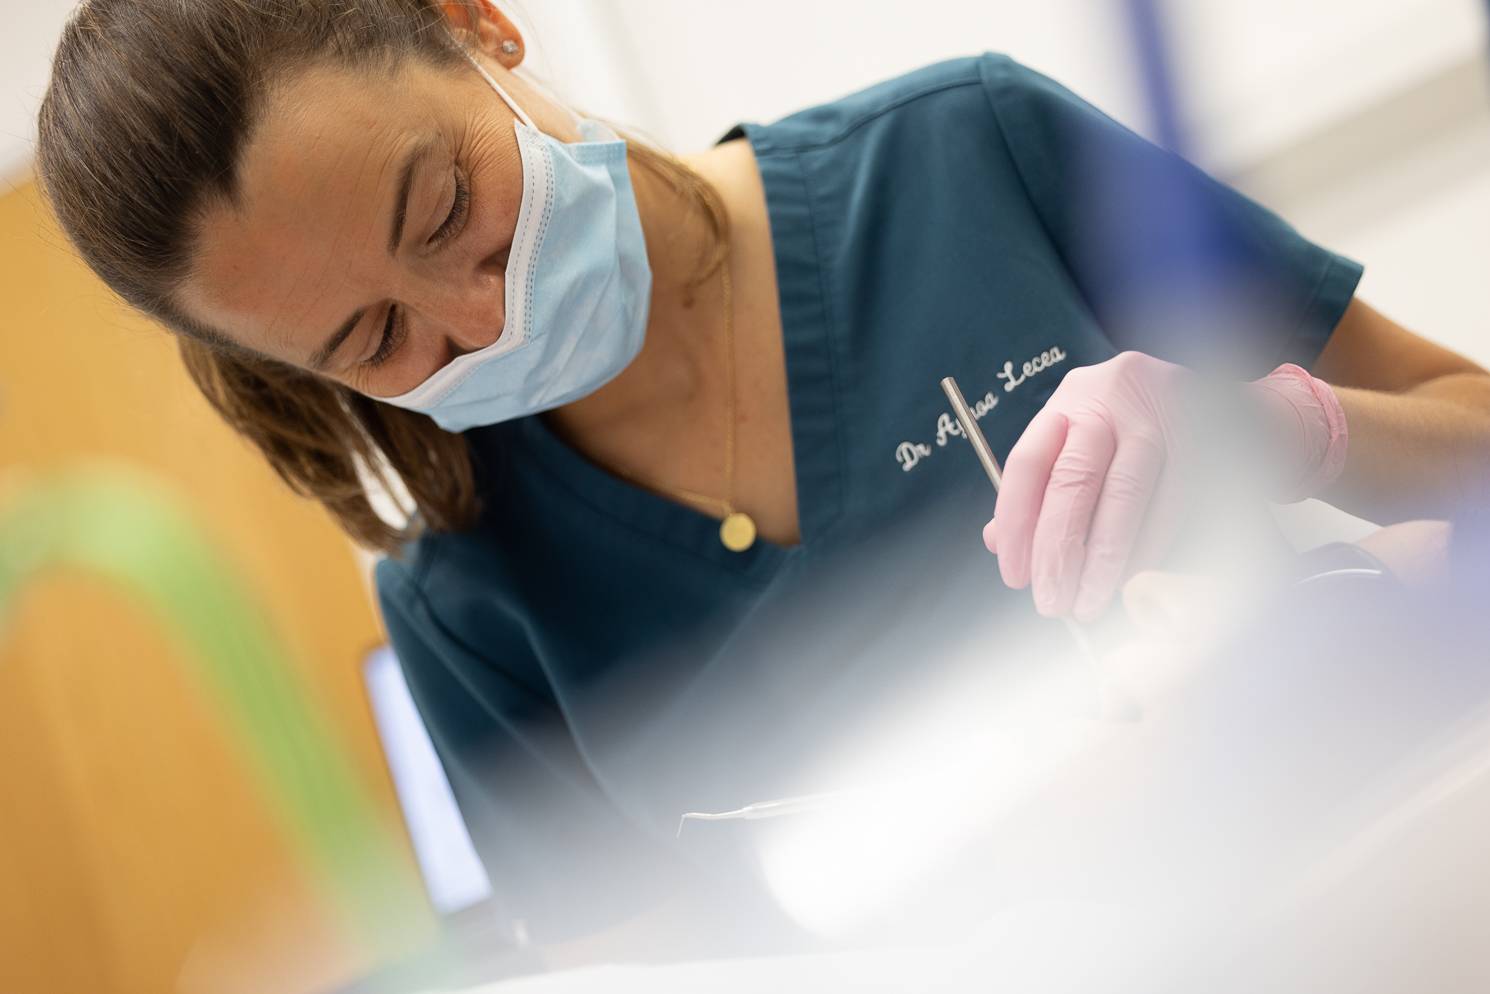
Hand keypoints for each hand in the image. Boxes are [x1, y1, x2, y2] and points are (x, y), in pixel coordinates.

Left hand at [983, 352, 1346, 621]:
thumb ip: (1048, 489)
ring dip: (1105, 560)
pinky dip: (1149, 547)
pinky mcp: (1211, 434)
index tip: (1015, 574)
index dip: (1017, 523)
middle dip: (1058, 550)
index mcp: (1075, 398)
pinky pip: (1174, 502)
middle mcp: (1115, 395)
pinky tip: (1133, 578)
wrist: (1247, 416)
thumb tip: (998, 540)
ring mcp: (1165, 410)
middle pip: (1074, 478)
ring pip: (1125, 495)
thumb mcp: (1094, 449)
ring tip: (1089, 602)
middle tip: (1051, 602)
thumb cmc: (1155, 440)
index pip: (1029, 462)